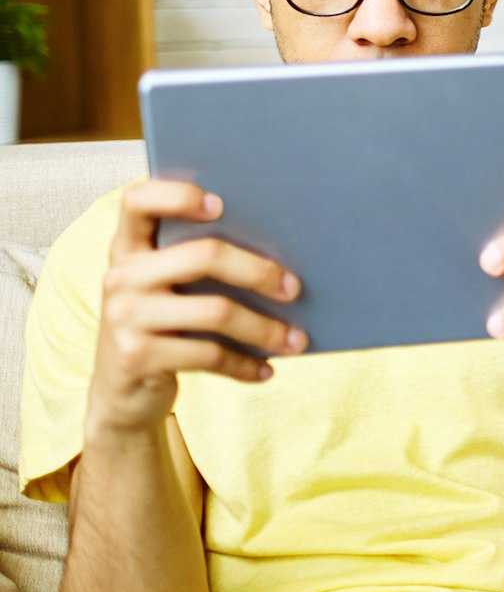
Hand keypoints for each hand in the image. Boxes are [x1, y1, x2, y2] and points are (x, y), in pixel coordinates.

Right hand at [88, 180, 307, 436]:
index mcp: (129, 248)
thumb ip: (199, 266)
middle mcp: (121, 276)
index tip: (222, 204)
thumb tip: (285, 257)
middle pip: (204, 256)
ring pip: (216, 311)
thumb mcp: (168, 292)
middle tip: (295, 288)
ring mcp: (123, 316)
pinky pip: (209, 355)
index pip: (138, 201)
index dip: (178, 195)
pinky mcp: (134, 357)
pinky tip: (266, 370)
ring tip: (296, 341)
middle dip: (259, 272)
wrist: (120, 396)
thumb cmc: (163, 330)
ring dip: (265, 329)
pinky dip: (245, 364)